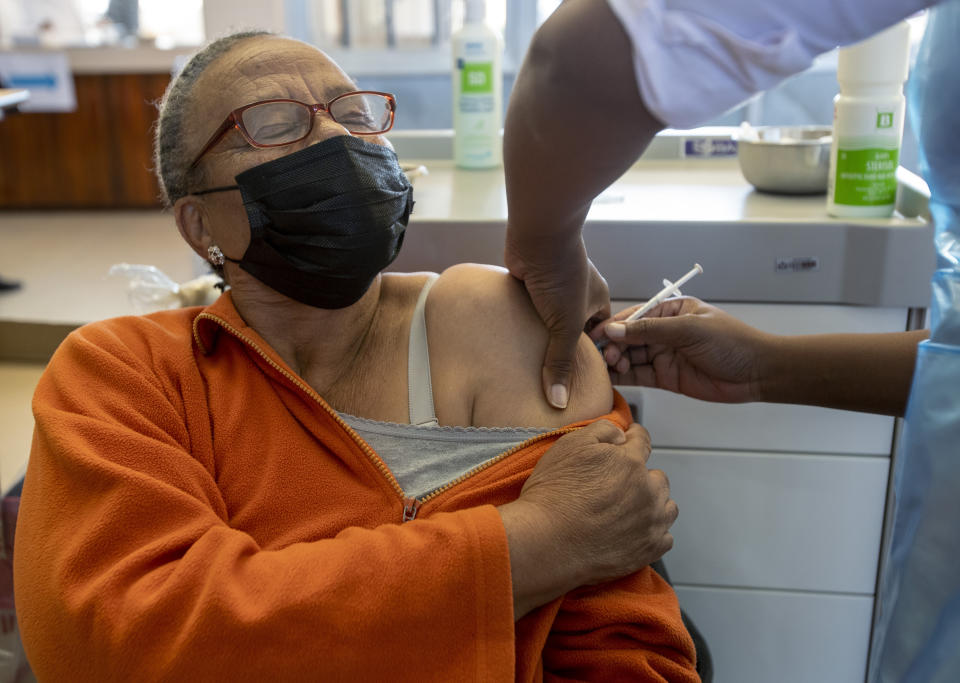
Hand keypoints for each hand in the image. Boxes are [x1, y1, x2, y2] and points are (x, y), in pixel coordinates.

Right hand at [499, 419, 675, 617]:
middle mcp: (648, 492)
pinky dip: (653, 533)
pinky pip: (664, 538)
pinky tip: (634, 532)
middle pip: (658, 477)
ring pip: (667, 507)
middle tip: (620, 484)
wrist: (546, 542)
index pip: (643, 440)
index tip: (629, 439)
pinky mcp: (648, 551)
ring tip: (631, 509)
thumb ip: (602, 431)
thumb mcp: (570, 446)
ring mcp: (651, 523)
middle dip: (642, 476)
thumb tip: (621, 435)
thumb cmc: (553, 493)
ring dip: (653, 504)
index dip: (633, 437)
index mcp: (631, 462)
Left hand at [505, 237, 609, 409]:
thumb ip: (562, 363)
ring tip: (529, 365)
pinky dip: (522, 324)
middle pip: (571, 330)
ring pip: (547, 320)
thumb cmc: (562, 275)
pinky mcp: (530, 285)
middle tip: (551, 376)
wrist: (536, 237)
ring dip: (538, 337)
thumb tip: (559, 401)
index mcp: (598, 299)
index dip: (591, 356)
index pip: (599, 336)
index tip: (578, 379)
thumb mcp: (567, 326)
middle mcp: (578, 293)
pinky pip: (527, 311)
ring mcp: (552, 288)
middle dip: (561, 349)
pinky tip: (513, 343)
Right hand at [590, 297, 772, 402]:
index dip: (613, 325)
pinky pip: (638, 375)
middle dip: (612, 345)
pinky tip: (610, 378)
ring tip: (609, 366)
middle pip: (628, 337)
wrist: (756, 373)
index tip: (595, 334)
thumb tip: (614, 330)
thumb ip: (649, 330)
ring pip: (630, 356)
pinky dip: (623, 377)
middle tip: (602, 354)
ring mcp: (664, 355)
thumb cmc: (730, 342)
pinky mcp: (665, 377)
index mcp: (671, 310)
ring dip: (615, 360)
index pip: (635, 315)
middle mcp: (664, 331)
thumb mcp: (688, 329)